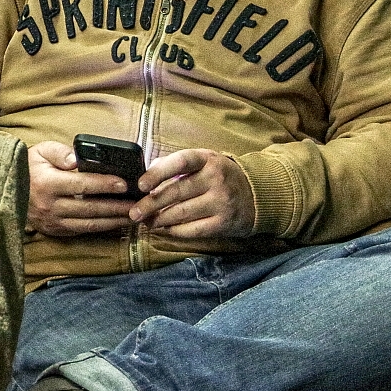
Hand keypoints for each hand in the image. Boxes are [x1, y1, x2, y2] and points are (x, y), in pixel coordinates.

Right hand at [27, 141, 137, 236]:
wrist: (6, 190)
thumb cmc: (29, 167)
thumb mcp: (41, 151)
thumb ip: (61, 152)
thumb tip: (77, 159)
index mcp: (47, 183)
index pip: (81, 184)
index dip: (104, 184)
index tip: (124, 183)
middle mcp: (51, 205)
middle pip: (90, 208)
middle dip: (117, 206)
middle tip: (139, 204)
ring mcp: (53, 221)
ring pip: (89, 223)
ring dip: (114, 221)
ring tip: (134, 215)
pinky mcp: (56, 230)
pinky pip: (83, 230)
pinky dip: (102, 227)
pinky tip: (117, 222)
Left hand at [129, 148, 255, 238]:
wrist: (256, 195)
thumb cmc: (220, 176)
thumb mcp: (203, 161)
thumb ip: (176, 164)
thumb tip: (148, 171)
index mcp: (208, 159)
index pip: (180, 162)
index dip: (158, 173)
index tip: (141, 185)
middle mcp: (216, 179)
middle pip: (177, 192)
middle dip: (150, 204)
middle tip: (134, 212)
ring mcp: (221, 202)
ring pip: (182, 213)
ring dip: (159, 219)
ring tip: (145, 222)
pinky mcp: (224, 222)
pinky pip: (193, 230)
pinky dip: (175, 231)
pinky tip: (163, 229)